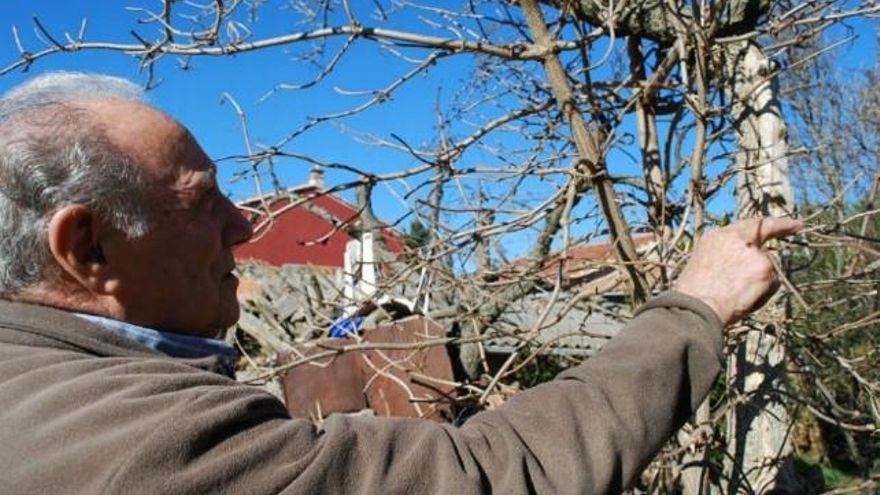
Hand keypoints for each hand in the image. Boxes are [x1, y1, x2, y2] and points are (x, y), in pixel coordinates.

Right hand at [674, 217, 801, 325]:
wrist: (696, 307)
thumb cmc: (694, 296)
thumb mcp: (703, 267)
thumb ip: (725, 258)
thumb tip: (741, 266)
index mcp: (716, 238)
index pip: (745, 226)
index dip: (763, 223)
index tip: (782, 221)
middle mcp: (736, 238)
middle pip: (764, 229)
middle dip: (782, 226)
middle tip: (796, 226)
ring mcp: (753, 252)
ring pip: (767, 266)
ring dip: (759, 282)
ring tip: (736, 297)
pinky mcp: (766, 268)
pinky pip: (772, 283)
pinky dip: (763, 294)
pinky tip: (744, 301)